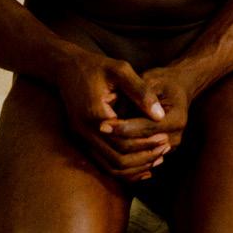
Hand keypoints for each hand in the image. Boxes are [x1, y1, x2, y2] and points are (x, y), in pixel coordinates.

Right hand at [55, 50, 169, 181]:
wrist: (68, 67)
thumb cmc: (97, 66)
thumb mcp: (121, 70)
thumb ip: (141, 92)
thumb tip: (160, 116)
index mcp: (94, 114)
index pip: (124, 141)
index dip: (146, 142)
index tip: (165, 138)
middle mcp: (85, 131)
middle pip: (117, 159)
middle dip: (143, 157)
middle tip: (164, 149)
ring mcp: (81, 137)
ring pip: (110, 166)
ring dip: (134, 166)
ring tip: (157, 157)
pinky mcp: (82, 139)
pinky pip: (103, 162)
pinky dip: (123, 167)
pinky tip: (141, 163)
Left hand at [98, 65, 189, 158]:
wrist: (178, 88)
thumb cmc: (161, 80)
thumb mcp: (150, 79)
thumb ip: (134, 94)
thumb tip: (114, 109)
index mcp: (176, 118)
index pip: (145, 128)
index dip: (122, 127)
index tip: (101, 124)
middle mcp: (176, 136)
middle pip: (143, 145)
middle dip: (119, 140)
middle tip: (95, 134)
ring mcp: (170, 147)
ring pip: (140, 158)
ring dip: (119, 152)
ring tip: (97, 143)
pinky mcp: (162, 152)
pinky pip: (141, 160)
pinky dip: (124, 157)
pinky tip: (105, 148)